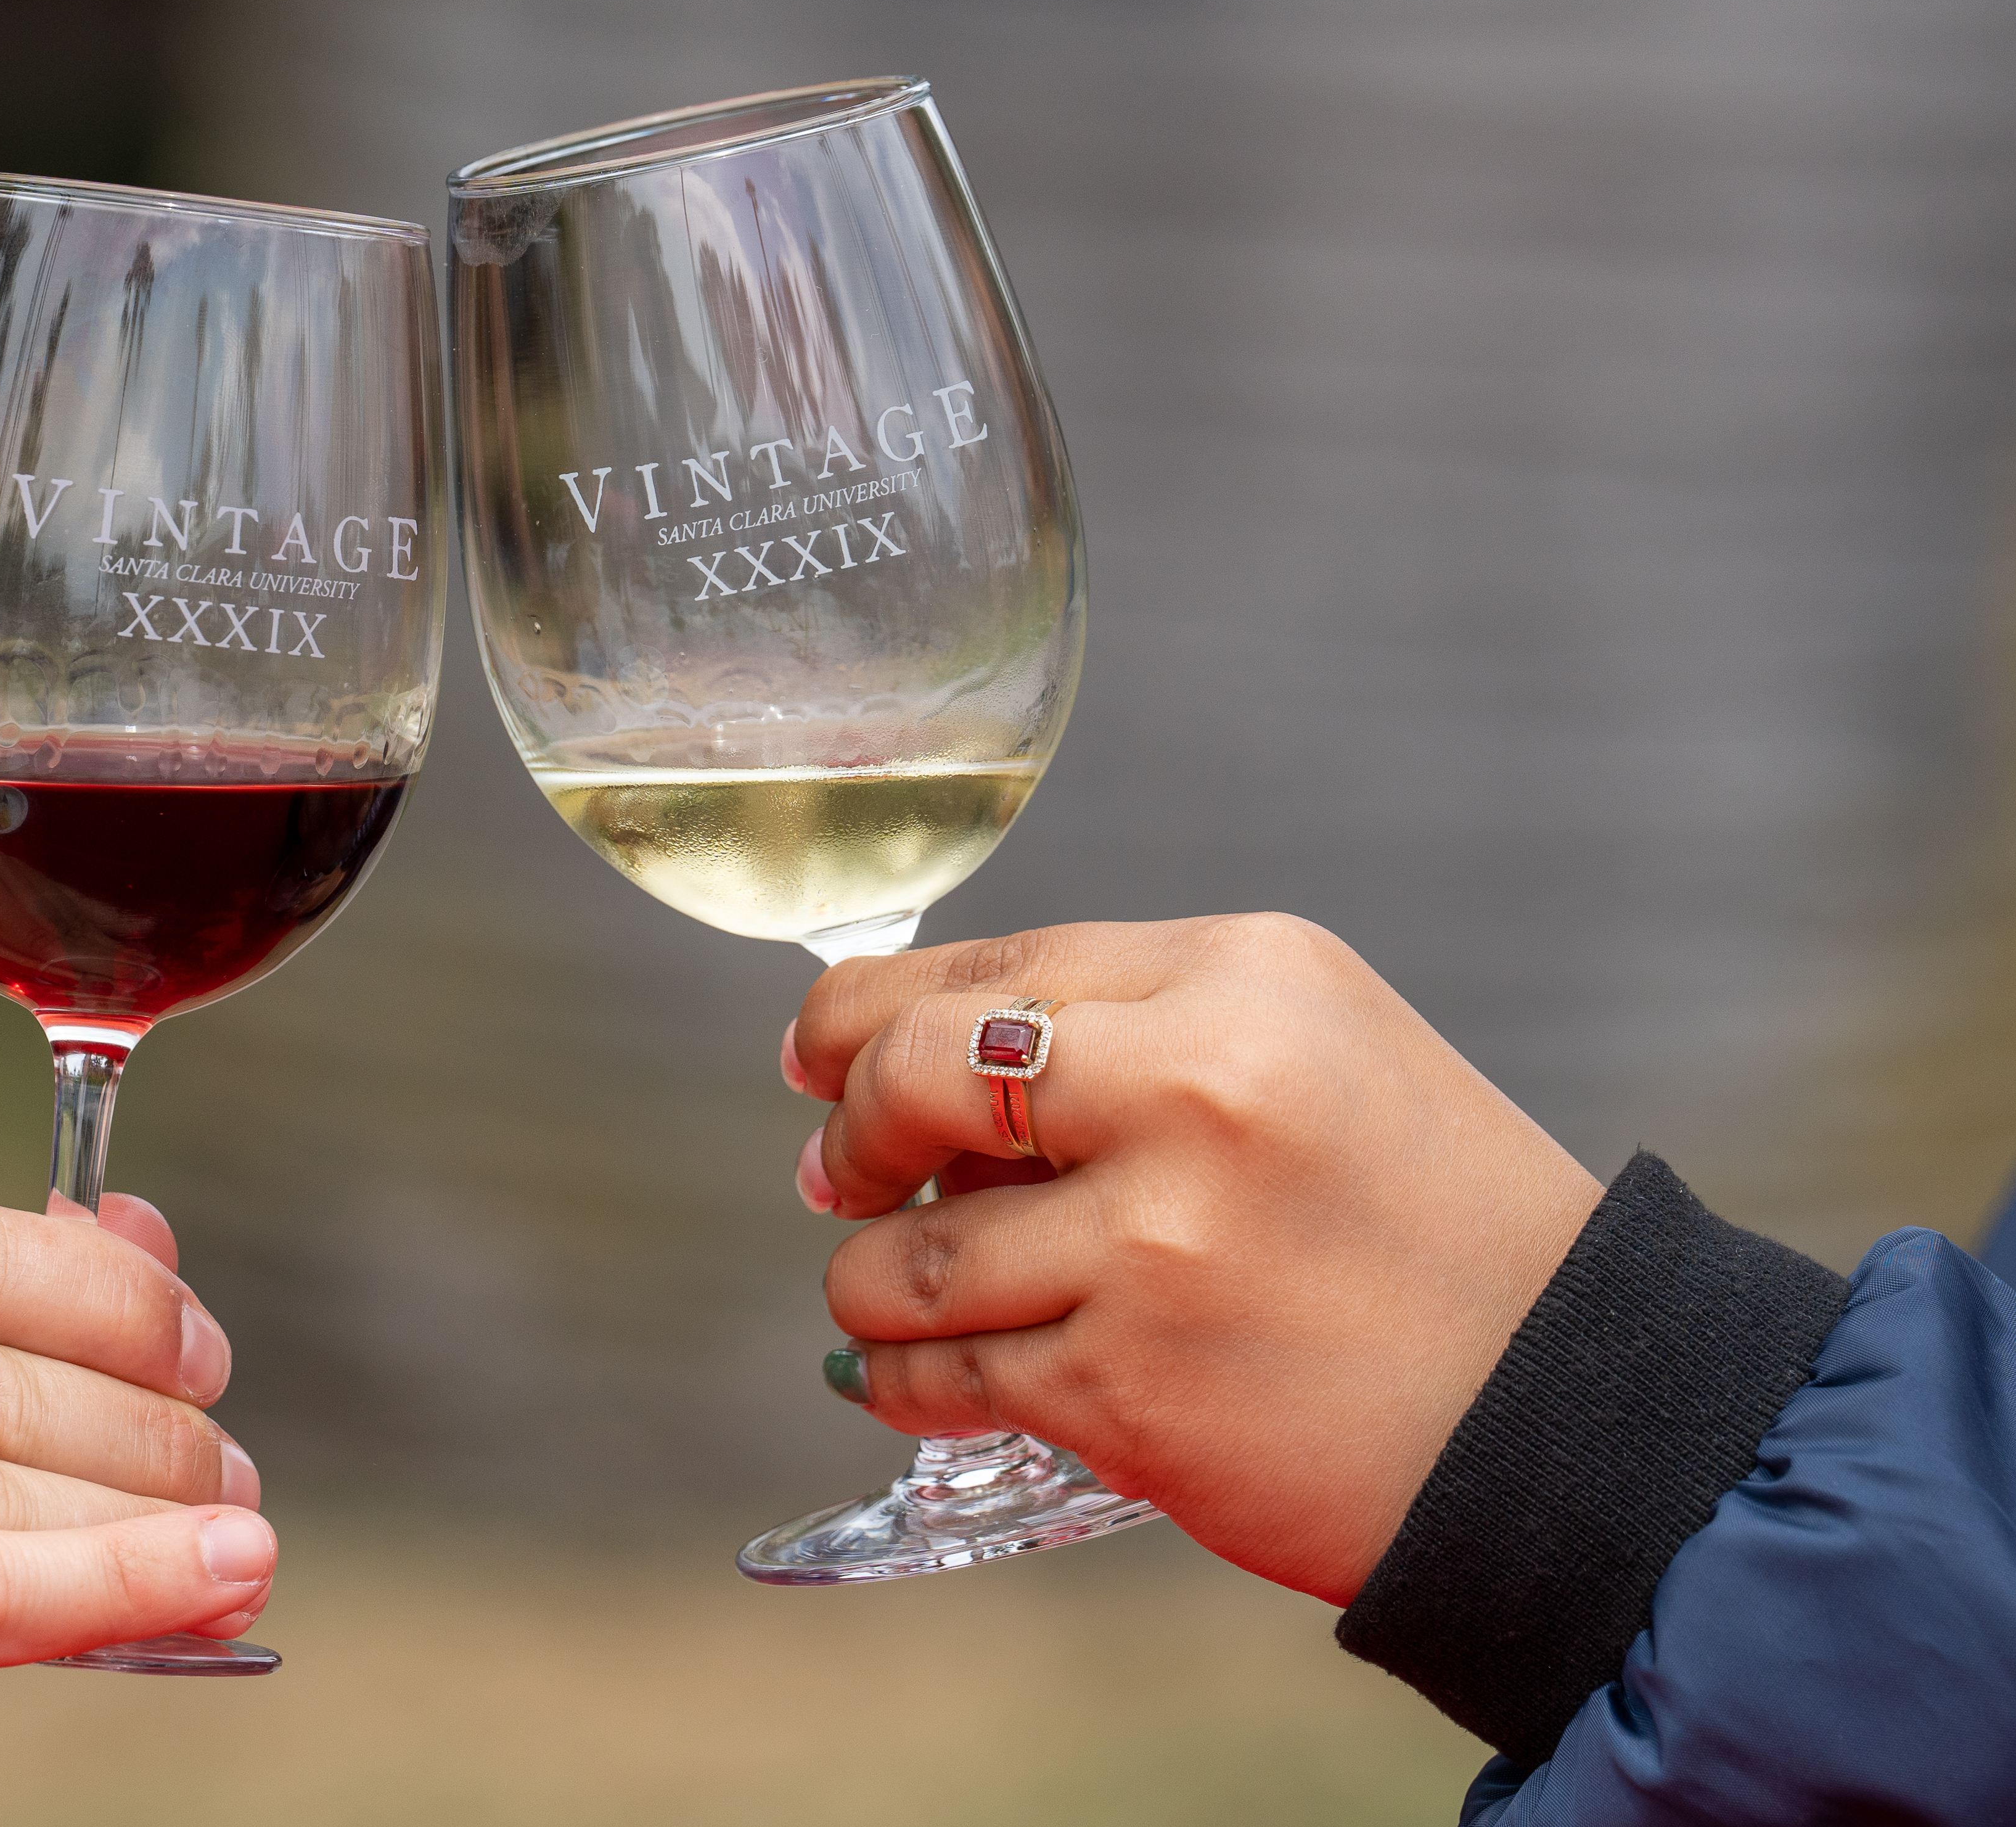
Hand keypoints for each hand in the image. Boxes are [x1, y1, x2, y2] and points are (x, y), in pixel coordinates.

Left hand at [788, 914, 1600, 1604]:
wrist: (1573, 1423)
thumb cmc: (1436, 1237)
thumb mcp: (1315, 1058)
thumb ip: (1133, 1038)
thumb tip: (911, 1069)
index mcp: (1242, 979)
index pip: (987, 969)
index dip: (867, 1016)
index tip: (820, 1054)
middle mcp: (1194, 1090)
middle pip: (913, 1075)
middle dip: (850, 1128)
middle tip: (844, 1174)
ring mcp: (1157, 1243)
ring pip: (908, 1254)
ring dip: (870, 1279)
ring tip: (893, 1294)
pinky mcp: (1132, 1386)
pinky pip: (945, 1371)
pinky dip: (899, 1377)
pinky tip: (910, 1376)